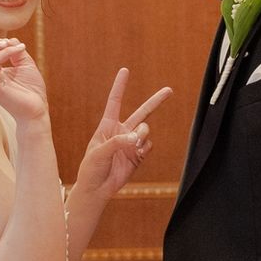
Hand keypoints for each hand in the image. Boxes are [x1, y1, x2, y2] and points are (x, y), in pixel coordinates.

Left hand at [76, 69, 172, 199]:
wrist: (97, 189)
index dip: (120, 86)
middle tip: (169, 90)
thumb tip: (136, 138)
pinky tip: (136, 154)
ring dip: (143, 135)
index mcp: (107, 126)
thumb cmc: (91, 169)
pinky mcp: (138, 155)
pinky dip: (144, 148)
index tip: (125, 70)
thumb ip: (117, 143)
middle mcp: (121, 132)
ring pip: (146, 131)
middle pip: (142, 112)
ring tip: (134, 144)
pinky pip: (148, 146)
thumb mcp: (99, 153)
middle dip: (156, 101)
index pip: (115, 102)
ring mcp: (131, 143)